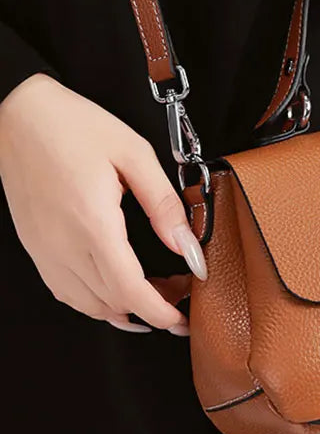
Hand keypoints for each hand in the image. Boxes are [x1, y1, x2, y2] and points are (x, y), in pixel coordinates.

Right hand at [0, 74, 206, 334]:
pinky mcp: (35, 248)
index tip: (183, 319)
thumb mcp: (134, 153)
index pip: (130, 290)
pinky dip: (95, 299)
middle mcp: (64, 245)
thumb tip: (186, 246)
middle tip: (179, 295)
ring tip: (153, 291)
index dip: (160, 312)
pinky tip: (115, 287)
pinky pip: (66, 291)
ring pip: (88, 304)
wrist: (18, 114)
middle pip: (112, 303)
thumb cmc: (72, 125)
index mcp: (92, 222)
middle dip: (151, 310)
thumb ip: (164, 204)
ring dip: (123, 308)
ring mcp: (45, 250)